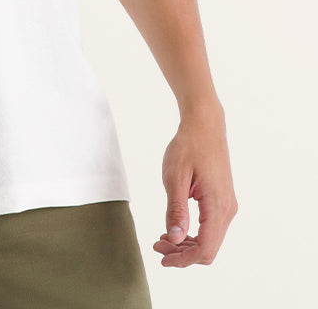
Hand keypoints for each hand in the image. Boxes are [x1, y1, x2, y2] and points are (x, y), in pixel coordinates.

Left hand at [153, 108, 236, 266]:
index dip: (184, 259)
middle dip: (183, 253)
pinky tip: (175, 229)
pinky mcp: (222, 200)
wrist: (204, 125)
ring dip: (187, 245)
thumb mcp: (175, 177)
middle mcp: (227, 209)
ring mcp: (227, 205)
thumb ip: (176, 210)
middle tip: (157, 245)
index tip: (162, 257)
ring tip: (163, 238)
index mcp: (217, 205)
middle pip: (209, 248)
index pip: (205, 248)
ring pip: (211, 239)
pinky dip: (194, 233)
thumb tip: (175, 239)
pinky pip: (211, 227)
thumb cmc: (188, 146)